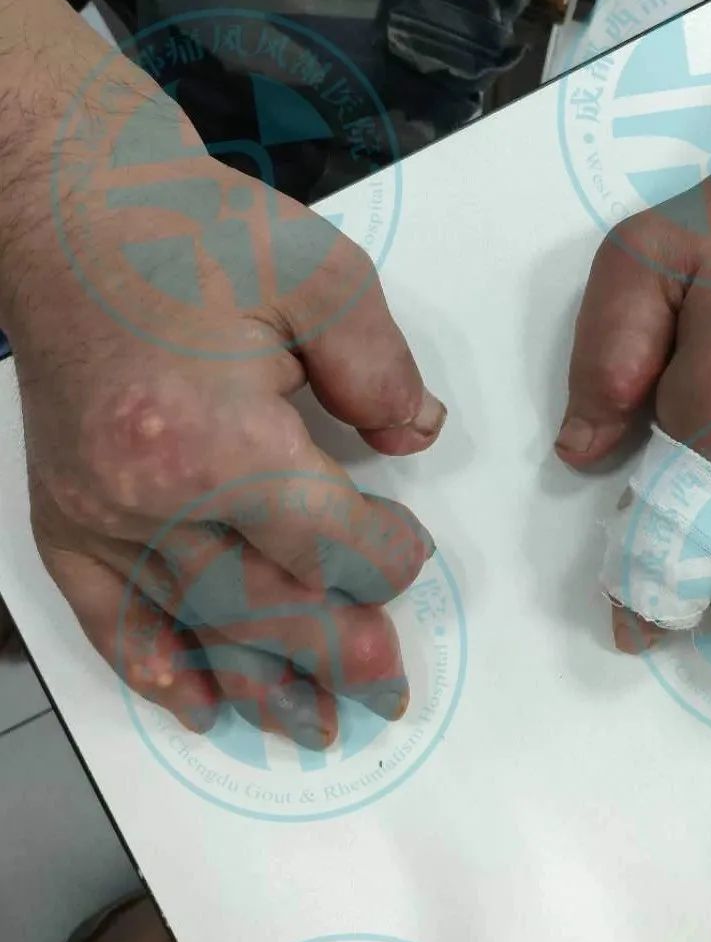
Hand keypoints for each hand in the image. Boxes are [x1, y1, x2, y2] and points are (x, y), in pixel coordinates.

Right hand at [1, 41, 445, 745]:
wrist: (68, 209)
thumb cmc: (195, 230)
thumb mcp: (321, 273)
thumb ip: (381, 366)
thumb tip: (417, 440)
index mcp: (219, 437)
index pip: (327, 540)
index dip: (384, 558)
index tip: (411, 552)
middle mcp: (149, 496)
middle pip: (261, 608)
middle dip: (335, 654)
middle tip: (389, 693)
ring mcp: (97, 513)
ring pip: (190, 627)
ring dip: (258, 686)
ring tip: (313, 732)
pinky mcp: (62, 511)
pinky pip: (103, 614)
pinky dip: (150, 667)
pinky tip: (194, 708)